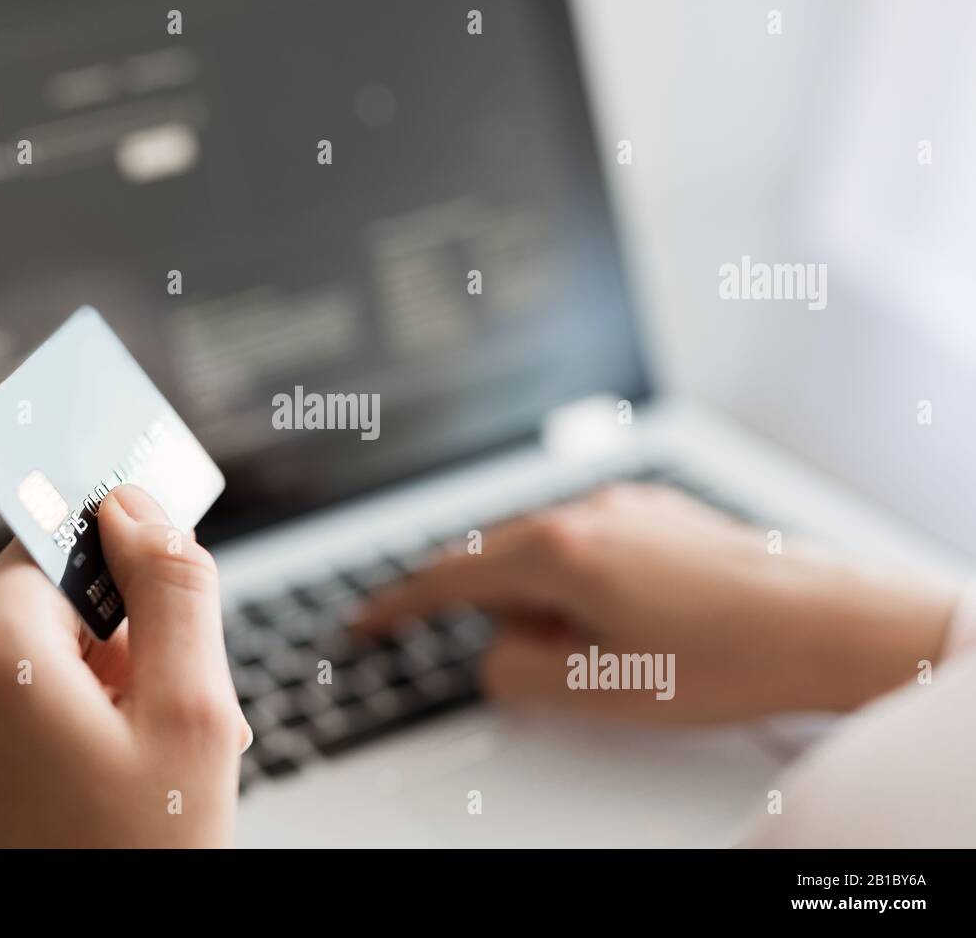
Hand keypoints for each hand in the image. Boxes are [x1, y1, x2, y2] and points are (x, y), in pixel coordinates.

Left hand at [0, 484, 248, 846]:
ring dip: (64, 696)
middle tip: (148, 721)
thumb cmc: (137, 861)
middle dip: (97, 650)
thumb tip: (136, 506)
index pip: (54, 547)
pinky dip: (19, 735)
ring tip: (113, 767)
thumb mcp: (194, 714)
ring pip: (0, 666)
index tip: (152, 622)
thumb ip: (173, 586)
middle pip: (27, 611)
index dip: (118, 586)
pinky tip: (69, 788)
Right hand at [355, 483, 956, 721]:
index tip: (366, 622)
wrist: (826, 624)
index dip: (399, 605)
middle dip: (509, 616)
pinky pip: (593, 543)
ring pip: (549, 554)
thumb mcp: (596, 690)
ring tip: (624, 647)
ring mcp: (627, 503)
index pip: (449, 576)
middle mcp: (587, 509)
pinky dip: (591, 584)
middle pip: (500, 562)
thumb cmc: (725, 657)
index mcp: (559, 550)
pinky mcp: (660, 510)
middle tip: (564, 664)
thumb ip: (514, 670)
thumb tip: (495, 650)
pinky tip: (647, 620)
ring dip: (557, 602)